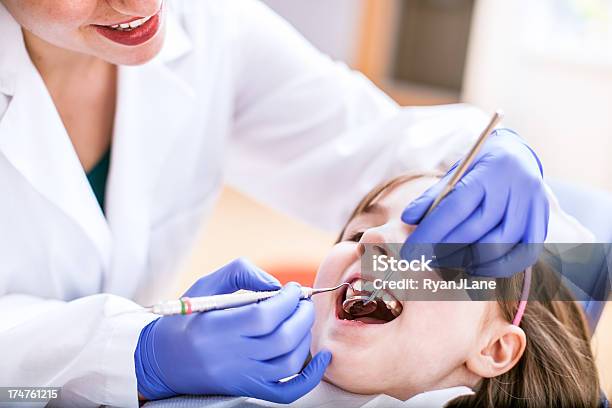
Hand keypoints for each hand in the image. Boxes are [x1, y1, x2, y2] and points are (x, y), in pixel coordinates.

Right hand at [134, 258, 330, 402]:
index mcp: (215, 328)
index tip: (292, 288)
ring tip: (302, 319)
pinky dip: (310, 377)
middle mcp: (228, 357)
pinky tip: (321, 359)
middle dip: (302, 315)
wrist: (162, 360)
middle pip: (281, 339)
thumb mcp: (206, 285)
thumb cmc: (186, 319)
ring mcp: (240, 377)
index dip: (287, 300)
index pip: (263, 316)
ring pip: (288, 362)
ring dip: (305, 337)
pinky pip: (286, 391)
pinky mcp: (247, 389)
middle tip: (302, 301)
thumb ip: (241, 274)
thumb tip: (277, 285)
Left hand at [401, 129, 548, 276]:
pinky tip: (475, 268)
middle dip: (444, 250)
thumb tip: (408, 219)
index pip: (455, 208)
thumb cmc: (480, 167)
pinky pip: (523, 256)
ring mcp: (533, 206)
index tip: (410, 252)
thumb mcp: (456, 172)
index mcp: (489, 172)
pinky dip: (497, 268)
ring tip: (446, 263)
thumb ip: (433, 196)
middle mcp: (515, 188)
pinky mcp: (542, 222)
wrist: (518, 155)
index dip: (430, 234)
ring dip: (467, 261)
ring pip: (499, 246)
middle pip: (475, 230)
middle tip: (424, 260)